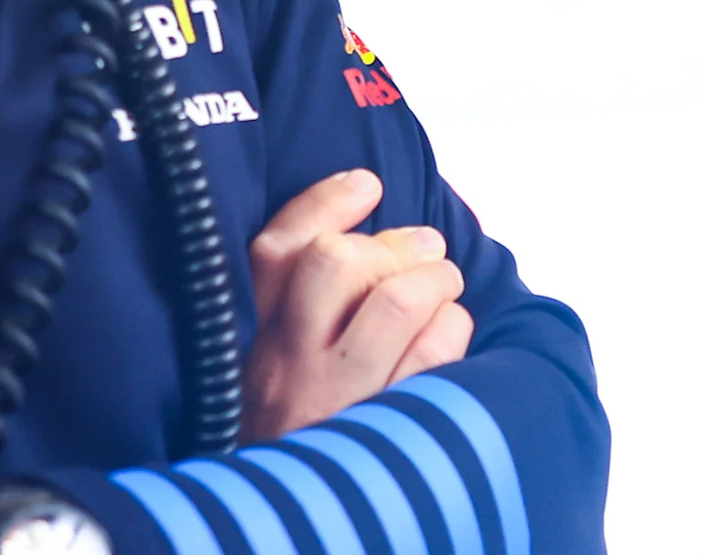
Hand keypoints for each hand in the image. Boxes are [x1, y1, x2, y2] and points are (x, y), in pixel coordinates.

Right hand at [244, 170, 472, 438]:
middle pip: (337, 262)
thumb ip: (293, 321)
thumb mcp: (268, 385)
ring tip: (444, 293)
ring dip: (437, 282)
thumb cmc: (296, 450)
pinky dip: (456, 330)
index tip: (365, 185)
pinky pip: (437, 352)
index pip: (274, 253)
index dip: (324, 204)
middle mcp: (286, 374)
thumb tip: (360, 242)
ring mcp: (339, 405)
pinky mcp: (388, 433)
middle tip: (422, 254)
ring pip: (398, 299)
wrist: (281, 538)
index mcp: (248, 353)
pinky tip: (450, 341)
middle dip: (395, 245)